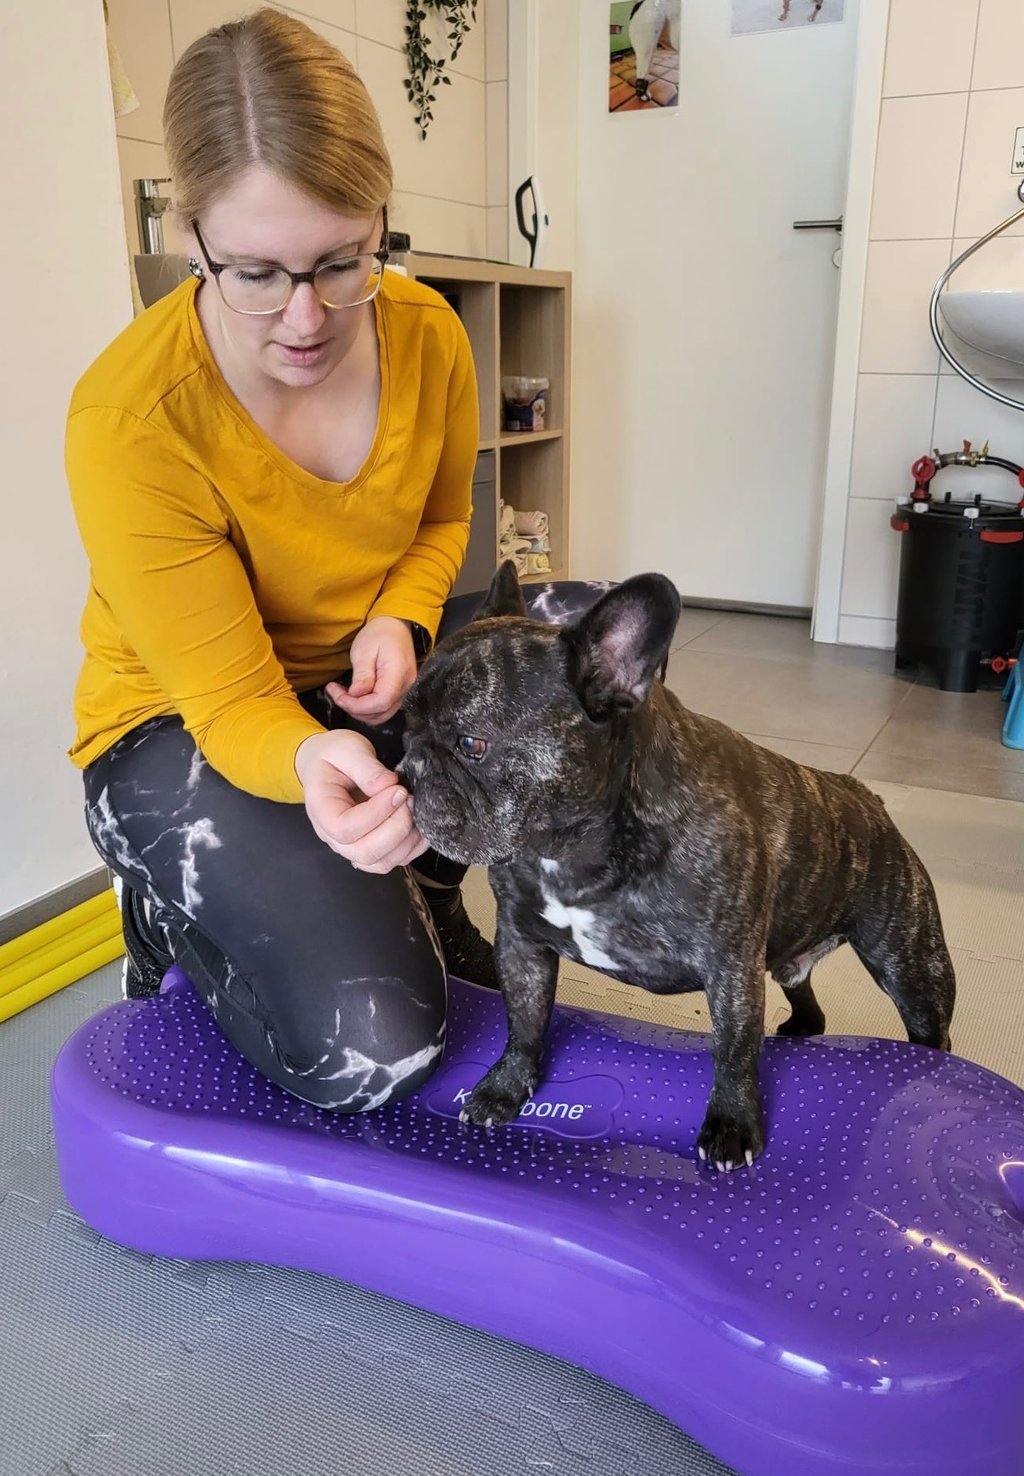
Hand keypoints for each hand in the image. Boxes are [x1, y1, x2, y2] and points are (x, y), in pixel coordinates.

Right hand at [294, 729, 427, 873]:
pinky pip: (393, 860)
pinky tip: (420, 824)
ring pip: (381, 863)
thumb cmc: (333, 757)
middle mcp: (333, 836)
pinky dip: (412, 847)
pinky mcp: (371, 847)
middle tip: (409, 799)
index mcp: (321, 810)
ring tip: (415, 809)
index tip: (397, 790)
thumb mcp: (346, 749)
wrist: (327, 765)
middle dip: (396, 828)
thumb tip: (388, 784)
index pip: (346, 828)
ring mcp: (351, 846)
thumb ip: (365, 767)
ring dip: (407, 840)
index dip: (376, 813)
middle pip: (365, 852)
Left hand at [326, 617, 417, 725]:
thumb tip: (356, 695)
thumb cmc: (380, 634)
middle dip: (354, 709)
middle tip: (336, 693)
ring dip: (359, 710)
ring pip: (381, 715)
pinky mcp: (399, 693)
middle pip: (380, 713)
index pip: (380, 702)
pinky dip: (367, 708)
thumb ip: (362, 675)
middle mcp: (406, 686)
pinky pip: (383, 709)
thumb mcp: (364, 650)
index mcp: (398, 673)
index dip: (356, 705)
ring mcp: (405, 691)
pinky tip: (355, 696)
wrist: (395, 626)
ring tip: (343, 694)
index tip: (339, 695)